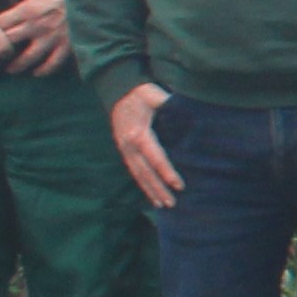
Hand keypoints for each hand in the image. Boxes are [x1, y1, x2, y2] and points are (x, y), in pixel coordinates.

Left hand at [0, 0, 70, 74]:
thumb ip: (24, 7)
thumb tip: (10, 14)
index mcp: (27, 10)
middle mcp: (36, 26)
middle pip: (8, 42)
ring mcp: (52, 37)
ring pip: (28, 57)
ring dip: (17, 66)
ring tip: (10, 70)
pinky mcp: (67, 45)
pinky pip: (53, 63)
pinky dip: (44, 70)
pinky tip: (37, 73)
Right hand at [110, 81, 181, 207]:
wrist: (118, 92)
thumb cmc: (139, 93)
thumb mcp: (152, 94)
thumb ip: (165, 100)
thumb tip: (179, 105)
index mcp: (138, 134)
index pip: (155, 158)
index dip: (167, 172)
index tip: (179, 185)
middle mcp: (129, 145)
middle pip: (145, 172)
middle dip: (158, 188)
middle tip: (172, 203)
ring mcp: (125, 149)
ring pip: (137, 174)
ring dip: (150, 190)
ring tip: (162, 205)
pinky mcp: (124, 150)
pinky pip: (134, 170)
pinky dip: (142, 183)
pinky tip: (151, 193)